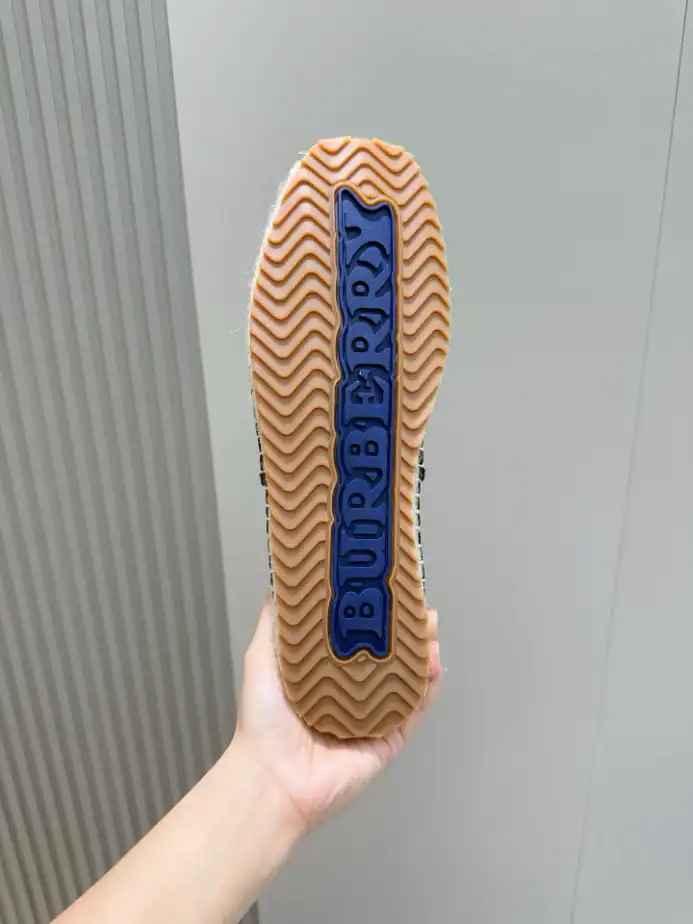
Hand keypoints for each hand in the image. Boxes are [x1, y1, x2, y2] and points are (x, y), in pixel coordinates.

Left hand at [234, 594, 442, 834]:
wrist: (273, 779)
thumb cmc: (264, 719)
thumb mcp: (262, 658)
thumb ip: (275, 623)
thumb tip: (281, 581)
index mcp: (325, 673)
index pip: (356, 635)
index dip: (374, 611)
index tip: (387, 585)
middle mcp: (352, 692)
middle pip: (388, 653)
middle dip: (405, 627)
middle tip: (417, 603)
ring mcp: (374, 716)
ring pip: (407, 678)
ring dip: (422, 650)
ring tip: (430, 626)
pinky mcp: (389, 740)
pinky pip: (414, 710)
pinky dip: (428, 686)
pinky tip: (434, 662)